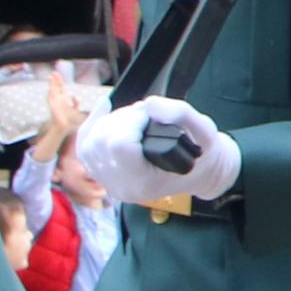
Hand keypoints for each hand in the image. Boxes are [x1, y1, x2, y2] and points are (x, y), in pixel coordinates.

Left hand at [77, 98, 237, 205]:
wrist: (199, 173)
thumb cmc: (202, 154)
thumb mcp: (205, 131)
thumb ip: (180, 113)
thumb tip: (148, 103)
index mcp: (145, 183)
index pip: (120, 145)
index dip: (133, 120)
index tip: (151, 116)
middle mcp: (122, 187)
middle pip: (102, 141)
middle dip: (122, 119)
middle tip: (146, 117)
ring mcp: (108, 182)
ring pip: (90, 141)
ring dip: (110, 121)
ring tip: (136, 121)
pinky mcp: (102, 173)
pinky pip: (84, 145)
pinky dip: (93, 124)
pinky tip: (105, 110)